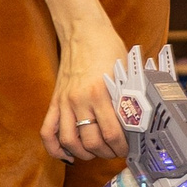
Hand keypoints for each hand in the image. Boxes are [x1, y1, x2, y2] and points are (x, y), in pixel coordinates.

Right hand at [43, 15, 130, 162]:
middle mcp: (80, 100)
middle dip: (106, 153)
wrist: (83, 31)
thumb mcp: (125, 73)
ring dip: (84, 154)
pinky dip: (55, 149)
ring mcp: (64, 102)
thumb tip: (139, 124)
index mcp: (100, 93)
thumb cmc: (108, 49)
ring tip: (96, 152)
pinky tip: (68, 155)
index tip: (128, 149)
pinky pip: (47, 132)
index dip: (122, 147)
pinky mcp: (55, 101)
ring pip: (70, 142)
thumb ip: (128, 99)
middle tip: (116, 152)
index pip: (112, 134)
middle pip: (91, 142)